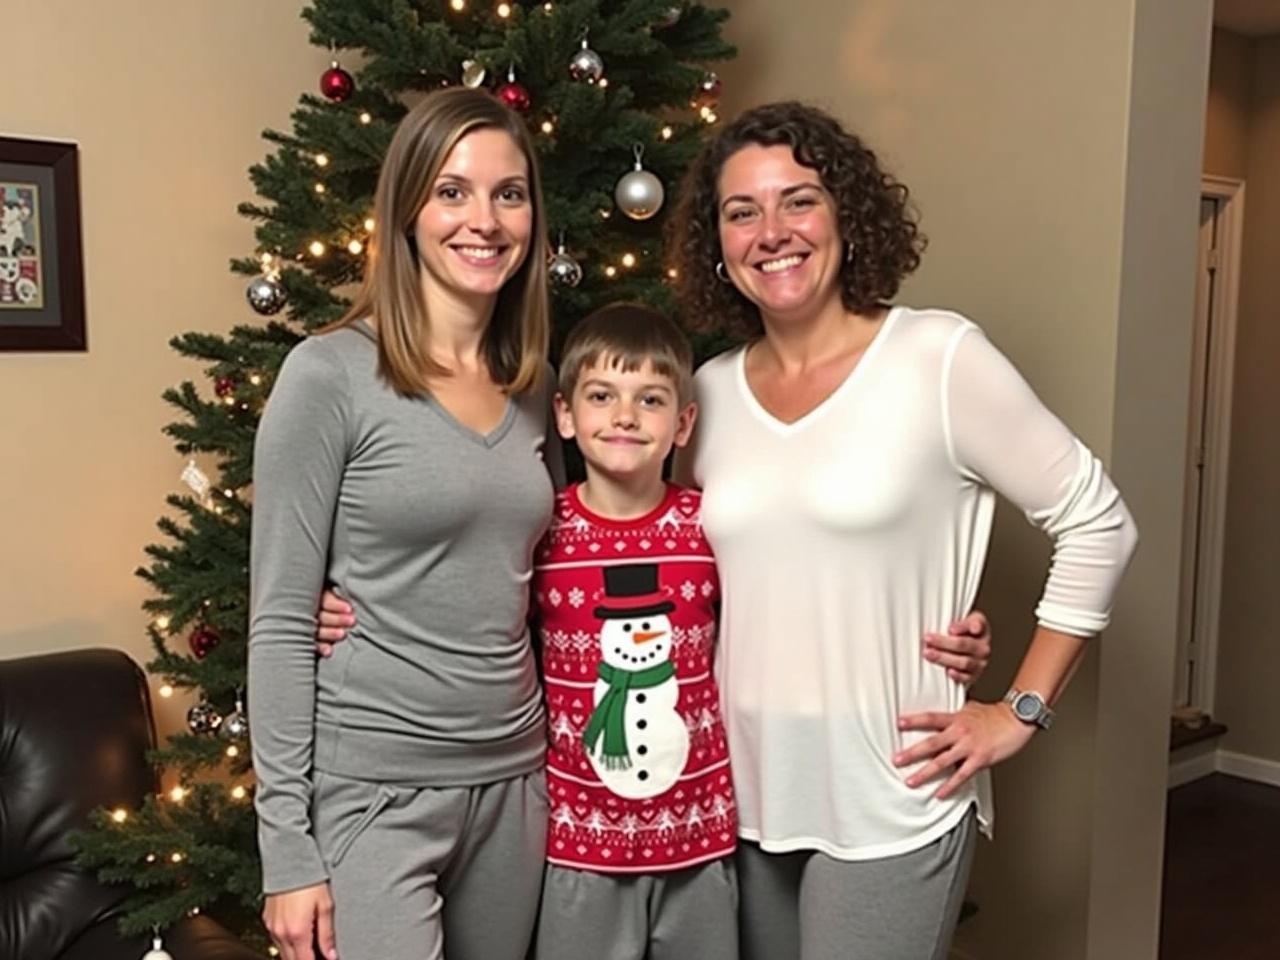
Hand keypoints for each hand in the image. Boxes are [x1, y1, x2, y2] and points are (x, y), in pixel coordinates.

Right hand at [263, 882, 337, 959]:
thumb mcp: (325, 906)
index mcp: (297, 932)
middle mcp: (281, 933)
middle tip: (320, 955)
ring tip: (311, 946)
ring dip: (296, 954)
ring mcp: (272, 927)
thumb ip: (327, 934)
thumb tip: (331, 955)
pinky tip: (298, 936)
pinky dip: (287, 943)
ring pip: (283, 952)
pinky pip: (276, 940)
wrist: (289, 862)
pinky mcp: (267, 920)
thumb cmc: (309, 880)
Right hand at [316, 590, 354, 657]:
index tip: (349, 609)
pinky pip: (315, 644)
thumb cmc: (340, 602)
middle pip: (322, 616)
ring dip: (330, 633)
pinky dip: (322, 648)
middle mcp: (313, 612)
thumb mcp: (337, 594)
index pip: (325, 600)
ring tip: (342, 634)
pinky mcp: (312, 639)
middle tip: (351, 621)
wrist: (323, 616)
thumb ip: (341, 595)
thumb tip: (356, 594)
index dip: (336, 605)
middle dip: (337, 619)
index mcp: (319, 597)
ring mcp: (311, 626)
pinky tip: (328, 652)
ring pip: (318, 630)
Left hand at [893, 700, 1034, 798]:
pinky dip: (949, 786)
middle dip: (912, 753)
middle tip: (896, 760)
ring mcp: (969, 747)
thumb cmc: (994, 714)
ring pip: (942, 762)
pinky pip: (961, 776)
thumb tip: (941, 713)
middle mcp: (960, 732)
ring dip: (925, 773)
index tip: (898, 724)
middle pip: (931, 743)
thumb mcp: (969, 707)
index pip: (930, 718)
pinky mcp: (979, 760)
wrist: (1016, 720)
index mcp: (956, 718)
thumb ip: (953, 713)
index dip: (914, 720)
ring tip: (911, 781)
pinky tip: (939, 794)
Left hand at [923, 611, 991, 685]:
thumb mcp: (963, 619)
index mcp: (981, 629)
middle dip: (943, 642)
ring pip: (964, 662)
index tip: (950, 629)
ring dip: (944, 658)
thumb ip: (960, 621)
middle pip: (963, 644)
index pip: (976, 625)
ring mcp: (980, 662)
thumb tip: (951, 629)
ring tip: (928, 653)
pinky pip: (967, 677)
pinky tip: (948, 671)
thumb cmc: (963, 631)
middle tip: (928, 639)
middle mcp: (983, 646)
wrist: (968, 646)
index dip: (963, 627)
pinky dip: (958, 675)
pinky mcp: (974, 675)